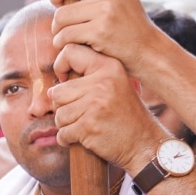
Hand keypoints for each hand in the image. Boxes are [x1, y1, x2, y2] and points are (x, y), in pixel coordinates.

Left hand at [46, 0, 165, 76]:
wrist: (146, 49)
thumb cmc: (124, 22)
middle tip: (60, 7)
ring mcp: (105, 9)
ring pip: (60, 14)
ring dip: (57, 27)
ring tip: (67, 31)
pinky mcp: (99, 31)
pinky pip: (65, 34)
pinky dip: (61, 41)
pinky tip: (69, 43)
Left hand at [49, 43, 166, 172]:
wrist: (144, 143)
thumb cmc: (127, 115)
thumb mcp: (116, 84)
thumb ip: (90, 77)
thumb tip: (51, 87)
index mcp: (108, 67)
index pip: (70, 51)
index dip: (60, 66)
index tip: (64, 81)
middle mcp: (101, 83)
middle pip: (57, 91)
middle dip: (63, 106)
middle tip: (79, 113)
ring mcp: (94, 105)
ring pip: (59, 114)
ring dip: (66, 124)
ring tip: (84, 125)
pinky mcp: (88, 126)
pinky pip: (63, 132)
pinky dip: (67, 139)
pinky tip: (81, 137)